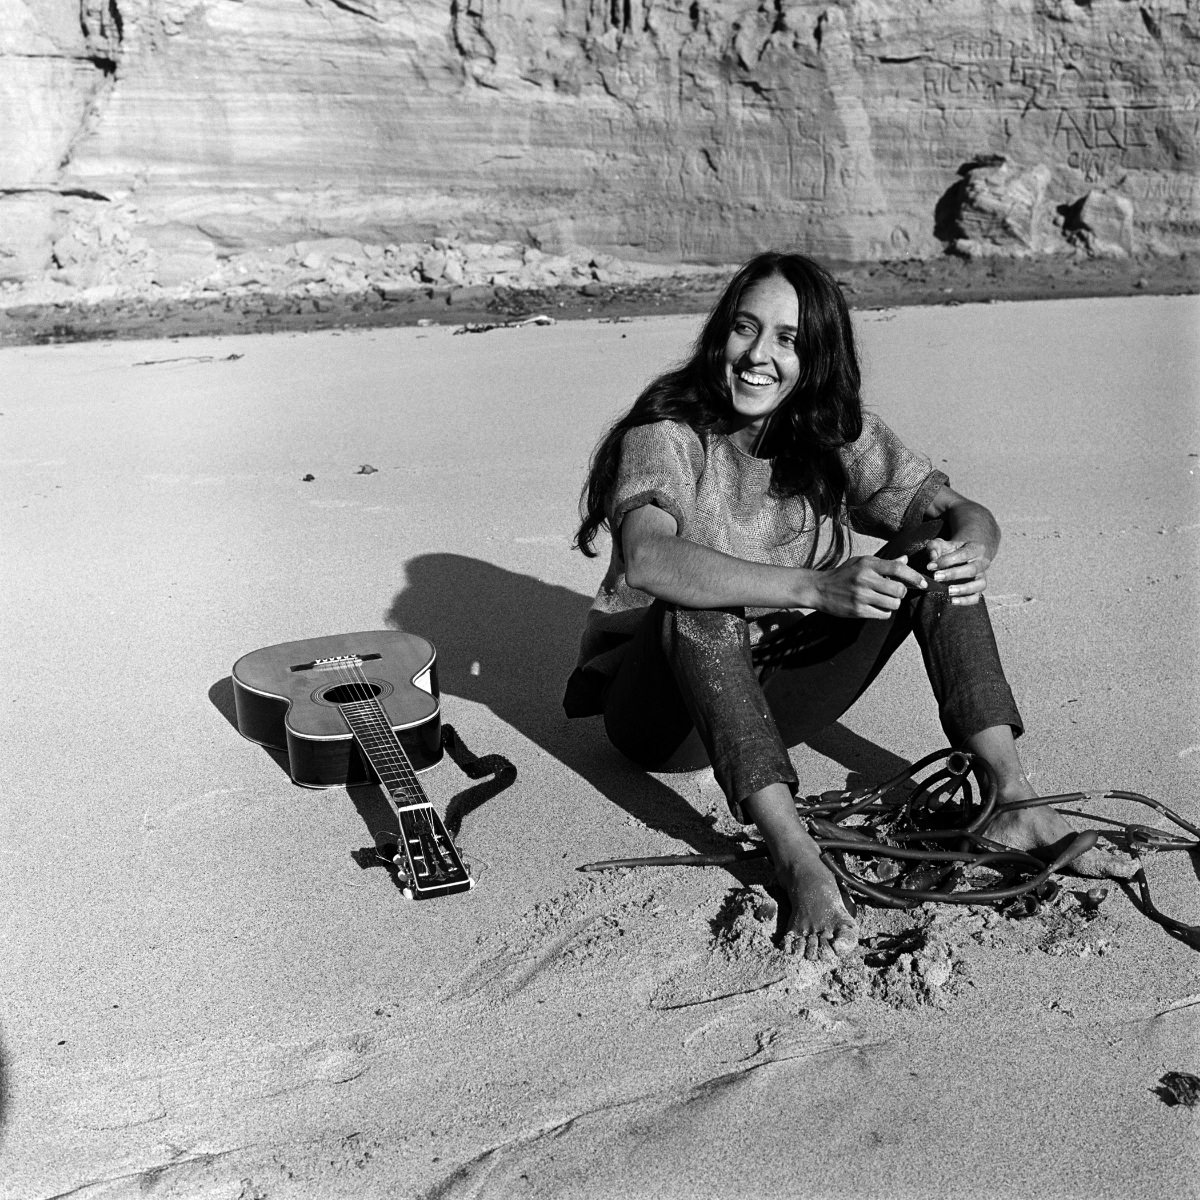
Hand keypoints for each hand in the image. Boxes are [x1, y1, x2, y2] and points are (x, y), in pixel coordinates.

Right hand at [813, 555, 928, 618]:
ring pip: (893, 604)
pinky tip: (876, 607)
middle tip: (894, 592)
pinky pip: (883, 614)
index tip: (923, 583)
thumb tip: (904, 560)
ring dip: (892, 604)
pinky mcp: (858, 610)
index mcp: (867, 564)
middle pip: (899, 590)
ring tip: (883, 600)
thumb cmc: (842, 574)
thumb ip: (883, 563)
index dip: (914, 576)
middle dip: (901, 593)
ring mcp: (861, 596)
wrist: (819, 589)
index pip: (897, 569)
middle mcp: (865, 579)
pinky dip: (884, 612)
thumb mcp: (861, 562)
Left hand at [924, 538, 990, 604]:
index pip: (964, 554)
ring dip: (963, 589)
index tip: (931, 566)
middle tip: (936, 577)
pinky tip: (952, 601)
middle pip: (972, 570)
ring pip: (979, 584)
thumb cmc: (950, 550)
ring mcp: (982, 577)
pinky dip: (966, 601)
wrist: (963, 557)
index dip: (947, 560)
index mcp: (976, 548)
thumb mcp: (942, 544)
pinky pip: (976, 597)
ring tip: (948, 591)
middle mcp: (982, 563)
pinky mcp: (978, 589)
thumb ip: (935, 547)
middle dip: (953, 574)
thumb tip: (932, 557)